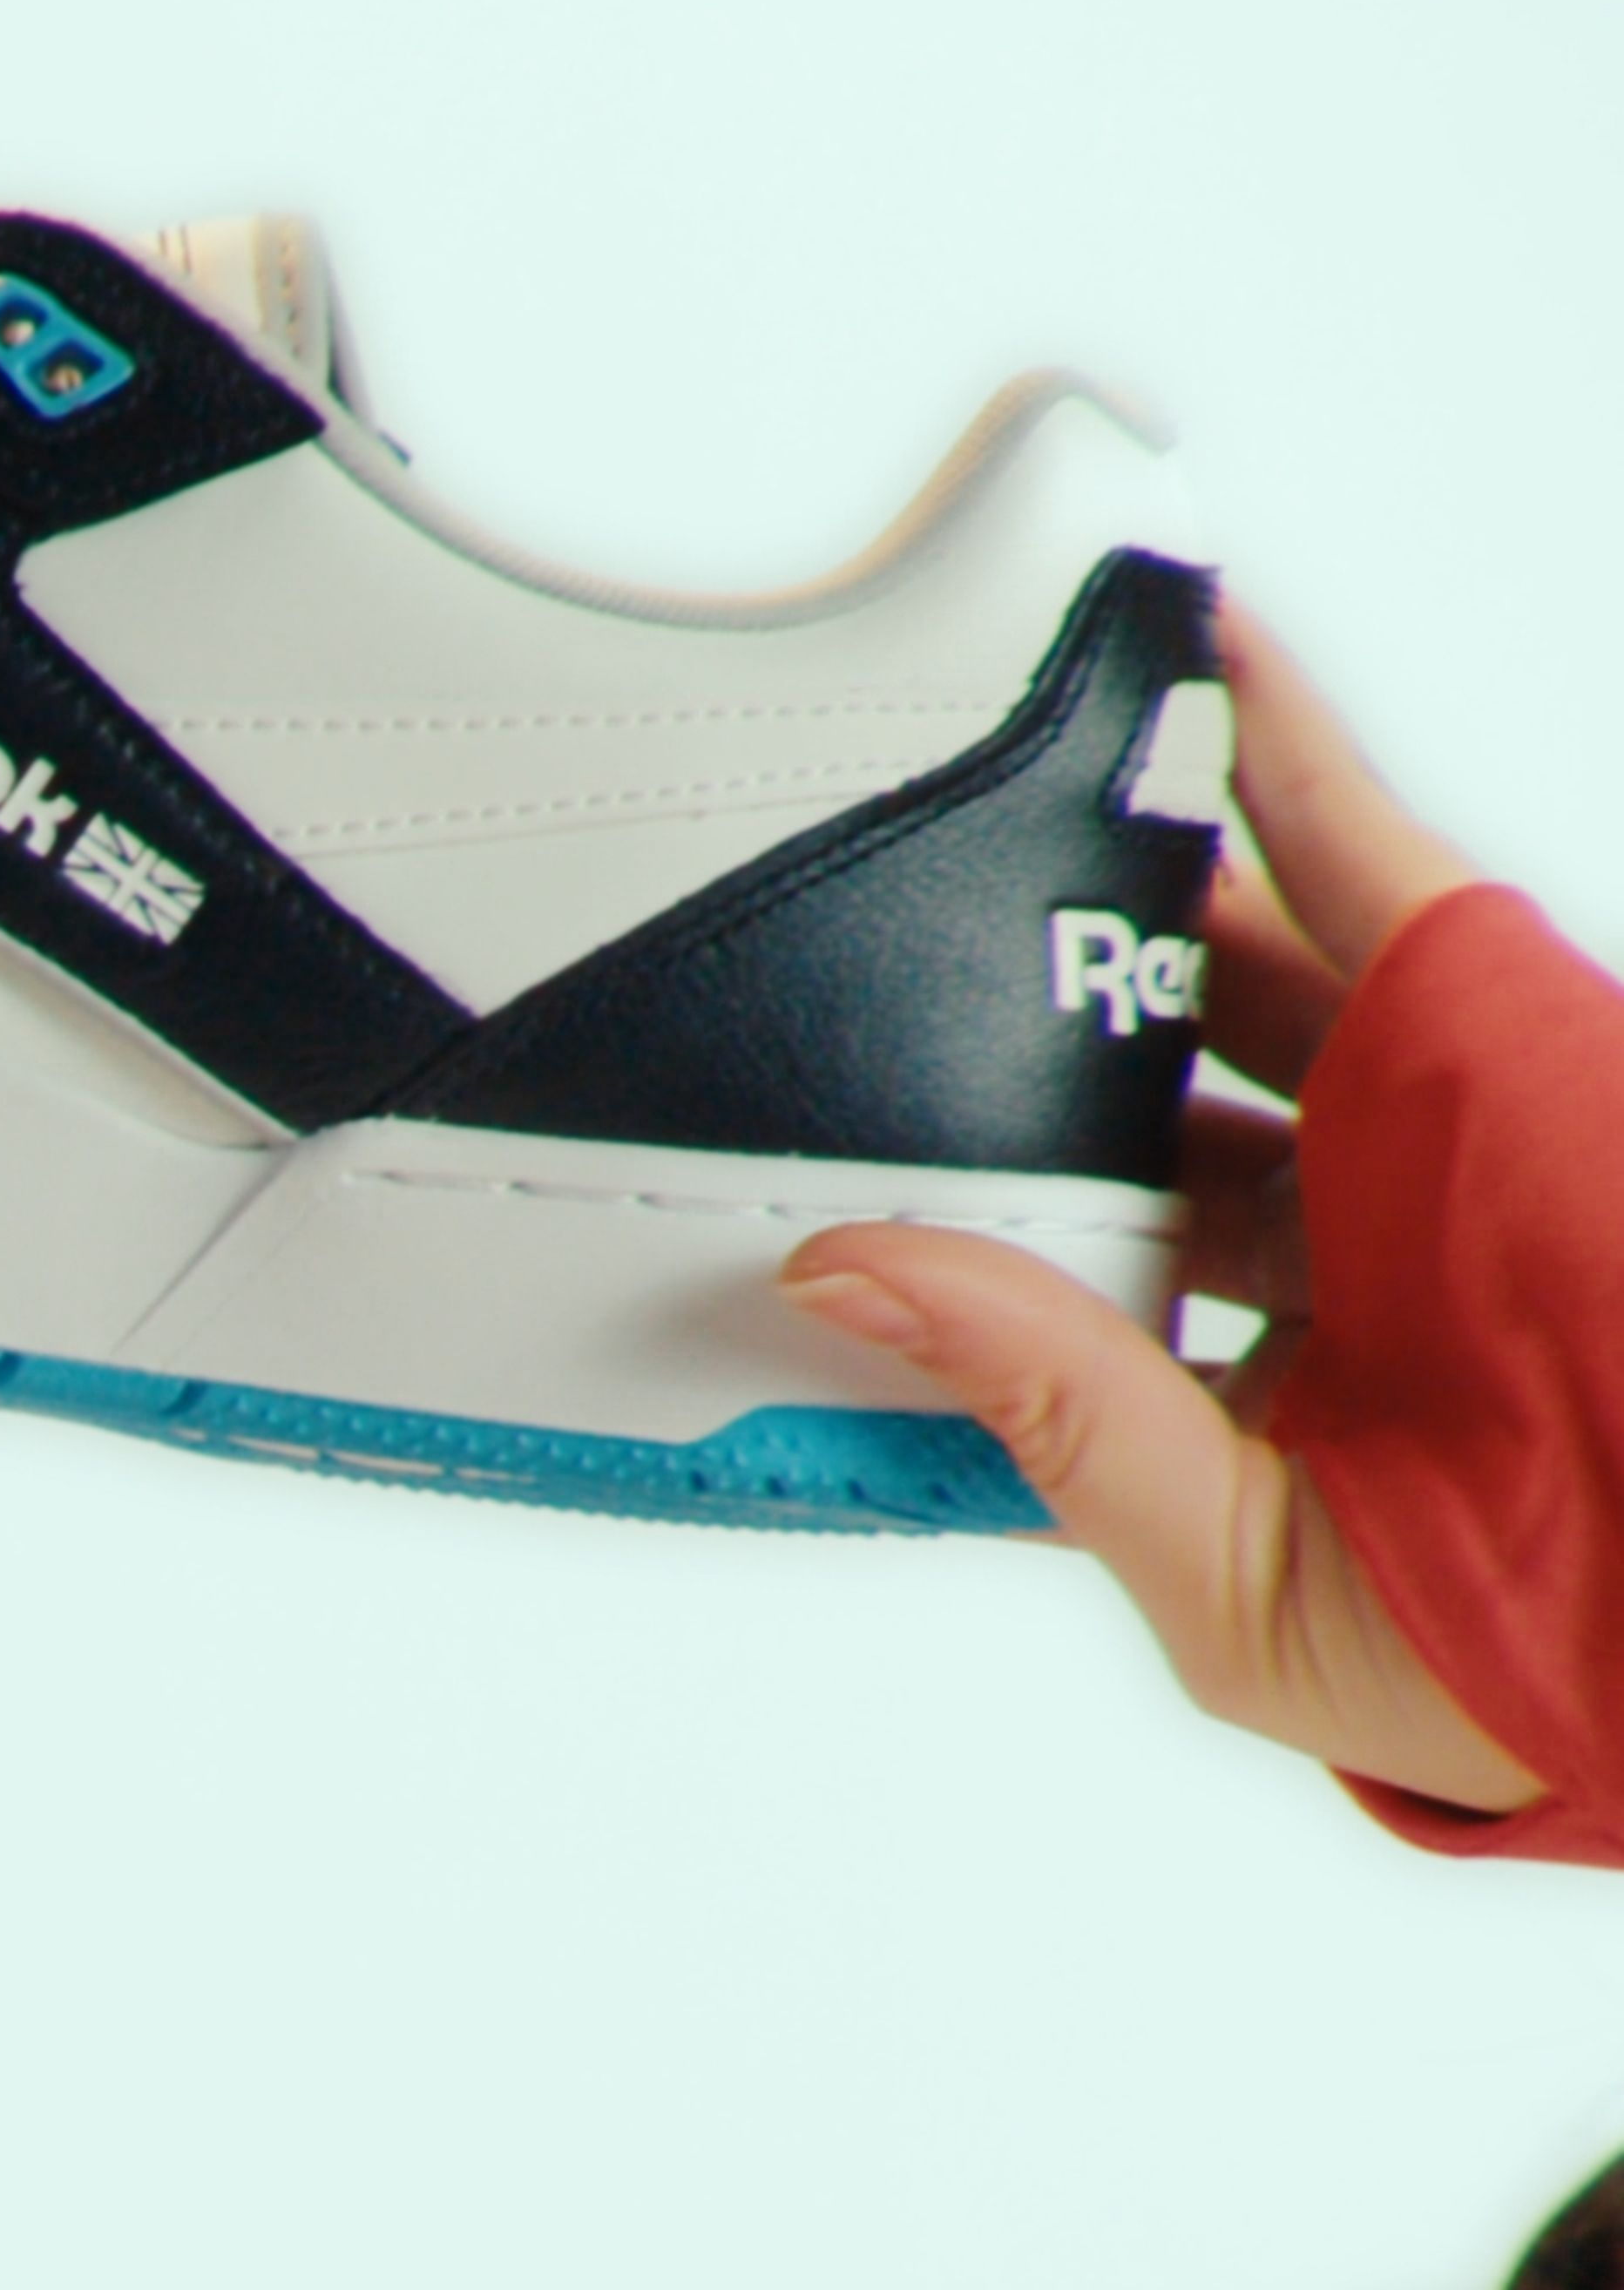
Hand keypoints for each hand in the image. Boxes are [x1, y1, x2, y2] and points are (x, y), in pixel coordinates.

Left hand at [777, 606, 1541, 1816]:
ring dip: (1094, 876)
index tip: (776, 1169)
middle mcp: (1308, 1227)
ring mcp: (1385, 1106)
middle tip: (834, 969)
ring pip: (1211, 956)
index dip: (929, 1207)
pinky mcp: (1462, 1004)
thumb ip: (1045, 1407)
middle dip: (990, 1039)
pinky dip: (1265, 731)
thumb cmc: (1512, 1649)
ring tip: (942, 794)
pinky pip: (1348, 835)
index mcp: (1247, 1374)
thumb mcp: (1233, 1569)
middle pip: (1110, 1092)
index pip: (1046, 1262)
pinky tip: (1172, 641)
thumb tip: (840, 1277)